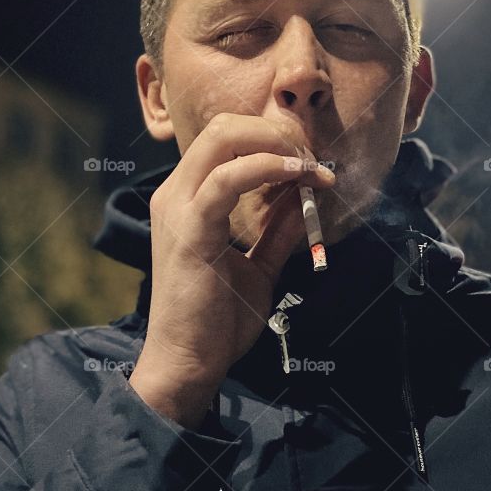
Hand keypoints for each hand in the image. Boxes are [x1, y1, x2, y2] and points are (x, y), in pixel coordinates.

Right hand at [131, 112, 335, 416]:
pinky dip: (267, 169)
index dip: (272, 140)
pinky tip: (297, 178)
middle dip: (276, 133)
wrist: (189, 363)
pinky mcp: (190, 231)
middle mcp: (175, 195)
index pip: (226, 140)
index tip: (312, 163)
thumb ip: (276, 232)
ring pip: (223, 139)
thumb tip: (303, 198)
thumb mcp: (258, 267)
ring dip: (277, 146)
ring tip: (312, 168)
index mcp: (187, 200)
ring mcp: (178, 209)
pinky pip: (227, 180)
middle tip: (314, 159)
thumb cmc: (217, 321)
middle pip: (223, 127)